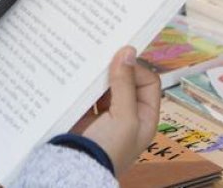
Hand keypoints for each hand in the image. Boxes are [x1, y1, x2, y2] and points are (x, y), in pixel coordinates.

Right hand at [69, 46, 160, 173]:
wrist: (76, 170)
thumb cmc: (108, 150)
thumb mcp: (124, 117)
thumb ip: (125, 84)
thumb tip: (127, 51)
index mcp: (144, 116)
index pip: (148, 81)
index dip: (136, 68)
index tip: (119, 59)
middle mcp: (126, 114)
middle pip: (125, 81)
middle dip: (115, 67)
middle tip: (102, 51)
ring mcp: (104, 115)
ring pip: (104, 86)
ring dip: (97, 75)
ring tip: (87, 60)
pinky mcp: (84, 115)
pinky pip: (85, 93)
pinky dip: (81, 84)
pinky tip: (74, 74)